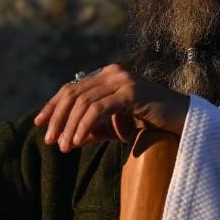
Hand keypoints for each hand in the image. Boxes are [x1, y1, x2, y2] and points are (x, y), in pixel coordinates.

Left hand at [34, 64, 188, 151]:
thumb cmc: (147, 123)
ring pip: (83, 102)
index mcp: (106, 74)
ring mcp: (122, 80)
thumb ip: (90, 129)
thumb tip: (63, 139)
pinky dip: (84, 126)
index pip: (71, 88)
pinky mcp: (130, 92)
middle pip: (73, 93)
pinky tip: (78, 141)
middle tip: (48, 140)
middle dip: (57, 118)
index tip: (39, 123)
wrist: (180, 121)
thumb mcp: (112, 127)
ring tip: (63, 147)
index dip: (53, 105)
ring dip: (69, 126)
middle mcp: (112, 72)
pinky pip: (99, 109)